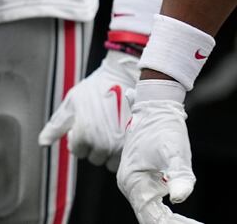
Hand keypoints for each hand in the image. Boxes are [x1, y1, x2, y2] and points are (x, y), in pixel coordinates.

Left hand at [40, 50, 139, 167]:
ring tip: (108, 132)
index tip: (82, 125)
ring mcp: (120, 145)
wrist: (121, 79)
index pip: (78, 152)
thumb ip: (55, 127)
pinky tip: (119, 135)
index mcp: (84, 134)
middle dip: (92, 146)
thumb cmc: (93, 90)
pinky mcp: (134, 144)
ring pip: (109, 162)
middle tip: (96, 127)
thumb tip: (42, 143)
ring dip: (107, 152)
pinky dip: (120, 152)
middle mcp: (102, 143)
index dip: (78, 138)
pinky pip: (123, 160)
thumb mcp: (70, 104)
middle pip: (94, 159)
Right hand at [117, 80, 202, 223]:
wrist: (155, 108)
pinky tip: (180, 210)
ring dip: (167, 217)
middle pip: (148, 215)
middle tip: (191, 223)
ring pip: (149, 209)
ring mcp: (132, 181)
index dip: (168, 223)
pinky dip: (164, 209)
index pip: (149, 215)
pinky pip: (151, 201)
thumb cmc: (164, 127)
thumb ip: (180, 175)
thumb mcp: (176, 151)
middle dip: (168, 221)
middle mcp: (128, 183)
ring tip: (188, 220)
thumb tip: (180, 198)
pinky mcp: (139, 178)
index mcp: (131, 180)